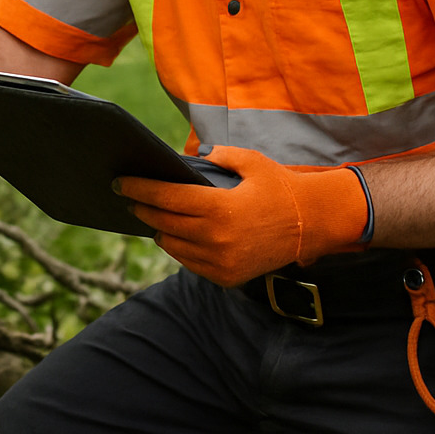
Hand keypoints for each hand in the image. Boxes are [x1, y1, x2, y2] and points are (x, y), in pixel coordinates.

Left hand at [115, 146, 368, 286]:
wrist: (312, 226)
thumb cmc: (280, 188)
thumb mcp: (252, 162)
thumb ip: (221, 156)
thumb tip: (192, 157)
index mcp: (220, 207)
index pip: (167, 198)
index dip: (141, 189)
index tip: (121, 182)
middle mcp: (217, 238)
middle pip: (164, 223)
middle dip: (142, 208)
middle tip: (127, 196)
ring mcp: (222, 262)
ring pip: (173, 246)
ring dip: (157, 230)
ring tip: (148, 215)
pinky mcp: (227, 277)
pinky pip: (190, 263)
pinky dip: (178, 248)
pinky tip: (171, 235)